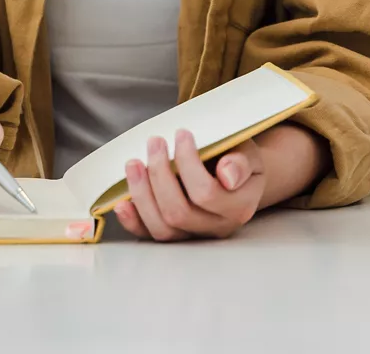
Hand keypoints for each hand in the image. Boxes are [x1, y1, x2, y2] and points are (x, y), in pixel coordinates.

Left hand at [112, 129, 265, 240]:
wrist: (235, 178)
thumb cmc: (237, 161)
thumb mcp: (248, 155)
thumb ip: (241, 163)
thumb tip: (227, 174)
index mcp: (238, 207)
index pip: (205, 193)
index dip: (188, 162)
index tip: (181, 134)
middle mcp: (216, 227)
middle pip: (178, 212)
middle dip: (159, 174)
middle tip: (154, 142)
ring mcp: (193, 235)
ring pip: (162, 228)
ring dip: (142, 194)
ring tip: (133, 163)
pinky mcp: (174, 236)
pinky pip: (150, 236)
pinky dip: (133, 221)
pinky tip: (122, 202)